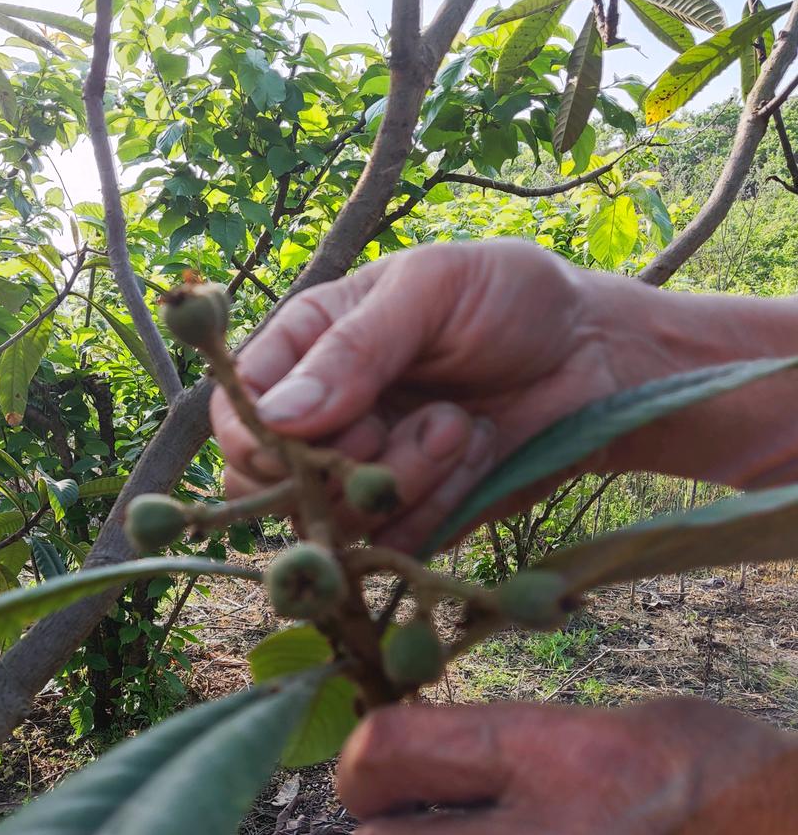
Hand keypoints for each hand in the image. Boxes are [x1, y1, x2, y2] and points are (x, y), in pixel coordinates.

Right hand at [212, 239, 622, 551]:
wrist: (597, 356)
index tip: (302, 438)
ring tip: (459, 425)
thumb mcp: (432, 289)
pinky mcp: (411, 516)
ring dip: (403, 477)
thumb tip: (278, 416)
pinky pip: (392, 545)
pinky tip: (477, 455)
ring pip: (335, 520)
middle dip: (337, 464)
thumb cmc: (511, 299)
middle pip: (269, 483)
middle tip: (400, 421)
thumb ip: (354, 348)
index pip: (237, 409)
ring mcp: (365, 472)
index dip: (254, 437)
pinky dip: (438, 506)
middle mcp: (325, 417)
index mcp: (308, 348)